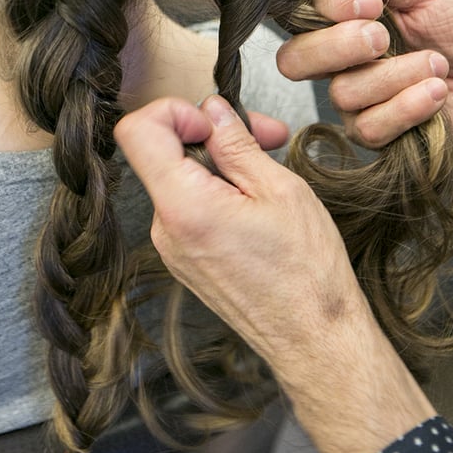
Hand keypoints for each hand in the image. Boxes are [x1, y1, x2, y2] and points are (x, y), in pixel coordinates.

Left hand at [116, 95, 362, 361]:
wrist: (314, 342)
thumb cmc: (306, 273)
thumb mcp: (279, 189)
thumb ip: (236, 143)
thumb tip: (213, 109)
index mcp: (182, 205)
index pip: (138, 131)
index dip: (174, 110)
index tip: (216, 121)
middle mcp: (164, 228)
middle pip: (163, 153)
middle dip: (212, 135)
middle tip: (268, 135)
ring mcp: (171, 248)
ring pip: (180, 179)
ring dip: (221, 164)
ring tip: (271, 171)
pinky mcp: (184, 260)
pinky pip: (189, 207)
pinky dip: (218, 192)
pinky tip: (258, 202)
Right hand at [277, 0, 452, 159]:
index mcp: (342, 22)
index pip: (298, 15)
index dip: (323, 8)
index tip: (368, 2)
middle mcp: (339, 63)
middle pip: (294, 61)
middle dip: (338, 45)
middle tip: (382, 37)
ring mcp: (356, 101)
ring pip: (343, 93)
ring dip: (396, 75)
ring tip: (436, 63)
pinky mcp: (378, 135)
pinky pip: (370, 126)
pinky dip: (408, 105)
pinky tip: (436, 92)